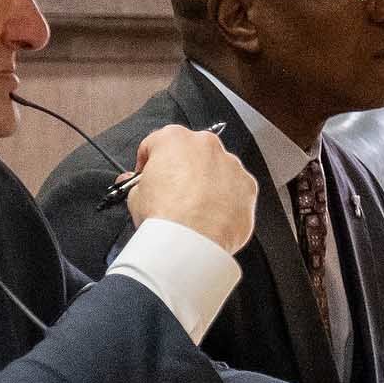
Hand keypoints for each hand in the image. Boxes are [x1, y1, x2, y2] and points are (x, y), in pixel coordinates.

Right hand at [125, 125, 256, 252]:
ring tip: (193, 210)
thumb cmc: (165, 217)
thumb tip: (137, 185)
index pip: (157, 143)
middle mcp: (207, 146)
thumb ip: (137, 184)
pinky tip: (212, 217)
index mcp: (175, 140)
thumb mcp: (135, 196)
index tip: (148, 176)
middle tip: (171, 194)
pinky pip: (235, 190)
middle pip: (191, 154)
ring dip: (207, 184)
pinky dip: (226, 200)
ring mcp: (231, 165)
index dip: (149, 162)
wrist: (191, 242)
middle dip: (181, 170)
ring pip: (217, 170)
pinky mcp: (248, 187)